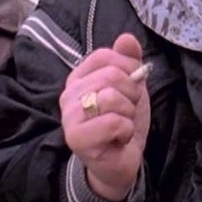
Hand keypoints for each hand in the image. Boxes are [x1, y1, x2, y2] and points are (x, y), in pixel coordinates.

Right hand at [59, 34, 149, 201]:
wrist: (121, 162)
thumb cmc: (122, 123)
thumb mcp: (131, 87)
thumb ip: (129, 61)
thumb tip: (127, 38)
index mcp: (78, 78)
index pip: (104, 56)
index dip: (128, 67)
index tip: (133, 86)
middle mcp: (68, 95)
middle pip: (110, 76)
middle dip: (131, 95)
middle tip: (127, 111)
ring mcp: (70, 117)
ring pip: (111, 98)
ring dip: (128, 114)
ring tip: (122, 125)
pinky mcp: (76, 138)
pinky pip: (113, 122)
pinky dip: (126, 130)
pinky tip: (119, 139)